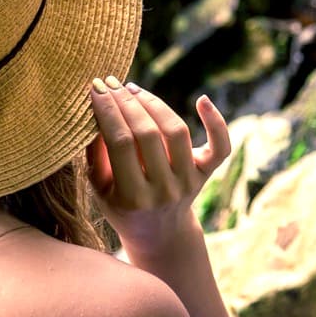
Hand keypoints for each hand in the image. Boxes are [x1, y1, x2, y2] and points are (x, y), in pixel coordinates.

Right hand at [86, 79, 230, 253]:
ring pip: (176, 132)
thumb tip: (95, 108)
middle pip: (147, 134)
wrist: (159, 233)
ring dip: (154, 104)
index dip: (107, 110)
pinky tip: (202, 99)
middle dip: (126, 102)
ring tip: (134, 90)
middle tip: (112, 83)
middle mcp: (164, 191)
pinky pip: (220, 147)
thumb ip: (96, 153)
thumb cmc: (121, 206)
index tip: (95, 87)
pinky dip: (216, 122)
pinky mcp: (206, 175)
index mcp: (132, 198)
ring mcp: (188, 183)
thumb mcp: (99, 188)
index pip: (120, 142)